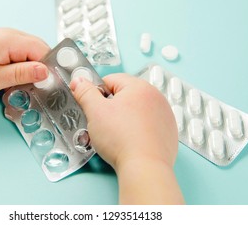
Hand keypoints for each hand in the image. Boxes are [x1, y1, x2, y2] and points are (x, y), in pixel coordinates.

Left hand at [0, 28, 49, 97]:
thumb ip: (22, 74)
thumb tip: (45, 71)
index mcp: (10, 40)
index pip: (43, 50)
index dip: (49, 67)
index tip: (49, 84)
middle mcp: (10, 34)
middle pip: (39, 49)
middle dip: (41, 68)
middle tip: (37, 86)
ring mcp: (5, 37)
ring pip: (31, 51)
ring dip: (32, 67)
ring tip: (24, 83)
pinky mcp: (1, 43)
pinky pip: (21, 52)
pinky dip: (23, 64)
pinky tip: (16, 77)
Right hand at [70, 73, 183, 203]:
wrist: (145, 167)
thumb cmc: (123, 139)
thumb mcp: (95, 111)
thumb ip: (85, 92)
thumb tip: (79, 81)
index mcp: (139, 86)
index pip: (110, 80)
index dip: (97, 94)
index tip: (92, 107)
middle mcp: (156, 97)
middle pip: (124, 95)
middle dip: (111, 108)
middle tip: (103, 124)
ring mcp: (164, 114)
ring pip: (135, 111)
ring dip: (124, 119)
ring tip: (117, 135)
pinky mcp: (168, 131)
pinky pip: (147, 125)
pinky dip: (137, 131)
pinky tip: (130, 141)